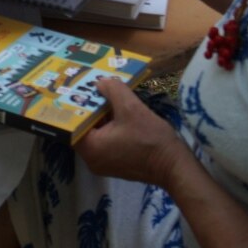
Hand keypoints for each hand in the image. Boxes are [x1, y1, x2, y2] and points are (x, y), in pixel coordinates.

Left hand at [74, 79, 188, 187]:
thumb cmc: (150, 137)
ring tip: (108, 98)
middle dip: (91, 109)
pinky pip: (106, 143)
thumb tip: (100, 82)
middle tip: (95, 90)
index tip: (81, 90)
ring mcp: (104, 165)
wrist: (174, 165)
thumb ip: (112, 90)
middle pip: (84, 130)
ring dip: (102, 118)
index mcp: (91, 148)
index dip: (77, 106)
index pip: (73, 125)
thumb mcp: (131, 107)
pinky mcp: (116, 165)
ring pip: (96, 136)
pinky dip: (110, 129)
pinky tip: (120, 114)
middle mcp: (92, 160)